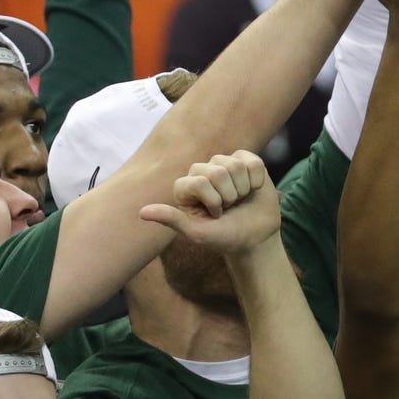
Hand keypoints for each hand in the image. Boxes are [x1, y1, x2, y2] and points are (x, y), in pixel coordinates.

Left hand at [139, 151, 284, 253]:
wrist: (256, 237)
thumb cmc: (225, 236)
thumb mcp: (198, 233)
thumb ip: (172, 220)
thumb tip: (141, 212)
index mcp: (185, 187)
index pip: (200, 182)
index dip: (214, 201)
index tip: (215, 215)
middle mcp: (202, 171)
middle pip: (219, 172)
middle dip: (230, 195)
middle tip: (229, 207)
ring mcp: (223, 164)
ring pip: (236, 166)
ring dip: (243, 189)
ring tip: (240, 199)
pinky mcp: (245, 160)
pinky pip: (253, 163)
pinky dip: (257, 181)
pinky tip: (252, 190)